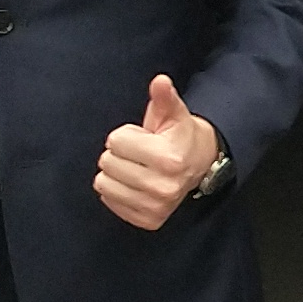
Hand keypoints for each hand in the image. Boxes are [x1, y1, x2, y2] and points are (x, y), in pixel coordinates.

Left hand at [95, 74, 222, 230]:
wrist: (199, 165)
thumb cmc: (179, 136)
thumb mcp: (173, 113)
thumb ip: (163, 97)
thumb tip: (160, 81)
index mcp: (169, 158)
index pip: (115, 142)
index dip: (125, 135)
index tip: (142, 138)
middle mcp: (163, 186)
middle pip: (107, 163)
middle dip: (119, 154)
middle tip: (139, 153)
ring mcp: (156, 206)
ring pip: (103, 184)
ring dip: (115, 173)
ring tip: (135, 167)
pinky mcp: (148, 219)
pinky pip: (109, 201)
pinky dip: (116, 191)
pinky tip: (133, 183)